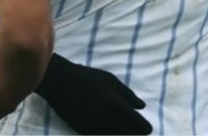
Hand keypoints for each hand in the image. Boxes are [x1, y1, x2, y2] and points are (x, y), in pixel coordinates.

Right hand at [35, 53, 151, 134]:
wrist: (59, 83)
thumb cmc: (86, 77)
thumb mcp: (110, 80)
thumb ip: (127, 94)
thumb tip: (141, 106)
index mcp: (115, 105)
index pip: (136, 122)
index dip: (144, 127)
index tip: (149, 129)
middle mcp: (106, 119)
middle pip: (128, 134)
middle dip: (136, 134)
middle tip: (141, 133)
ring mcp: (93, 126)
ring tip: (128, 133)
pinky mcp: (82, 130)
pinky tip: (113, 134)